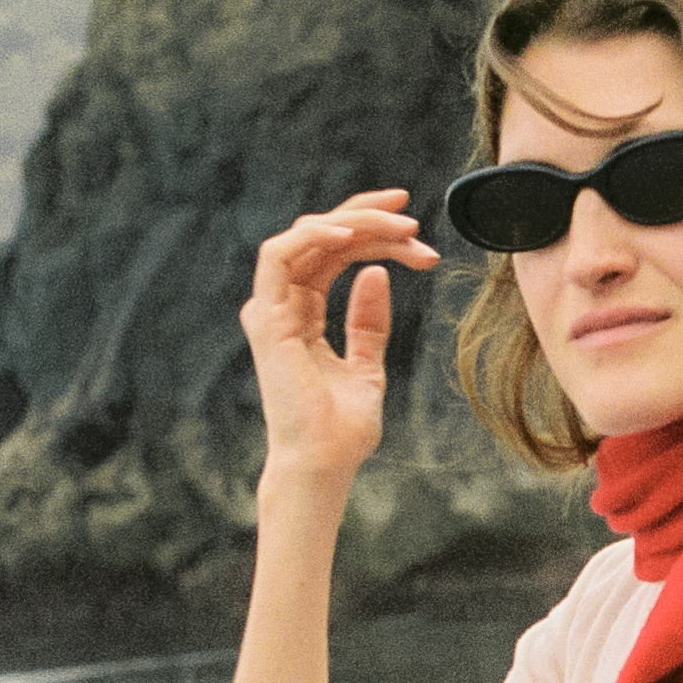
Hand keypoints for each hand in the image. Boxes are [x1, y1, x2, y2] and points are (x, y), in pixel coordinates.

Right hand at [240, 188, 439, 482]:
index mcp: (302, 313)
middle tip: (415, 220)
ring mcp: (270, 310)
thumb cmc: (342, 429)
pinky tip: (354, 235)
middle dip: (371, 220)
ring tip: (402, 227)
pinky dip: (314, 235)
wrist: (325, 463)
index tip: (416, 227)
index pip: (334, 252)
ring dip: (355, 222)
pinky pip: (279, 255)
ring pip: (305, 236)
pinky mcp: (266, 317)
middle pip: (323, 237)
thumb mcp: (368, 366)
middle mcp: (282, 306)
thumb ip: (368, 322)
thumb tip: (377, 273)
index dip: (372, 230)